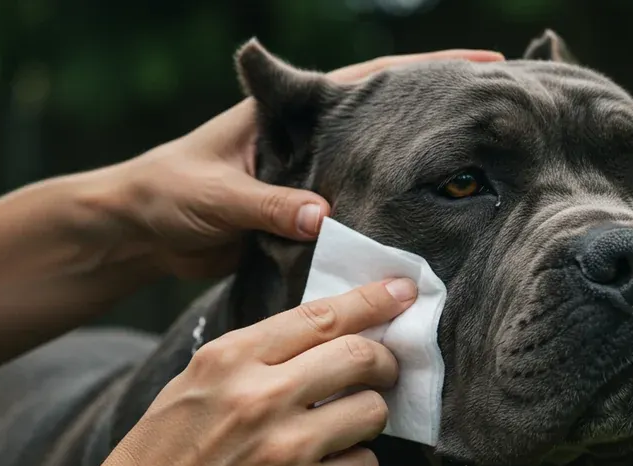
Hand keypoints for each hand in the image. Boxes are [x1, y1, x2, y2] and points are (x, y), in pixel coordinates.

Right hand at [76, 277, 417, 465]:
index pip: (322, 316)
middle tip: (382, 370)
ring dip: (367, 417)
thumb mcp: (195, 381)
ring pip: (372, 412)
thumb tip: (329, 332)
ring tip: (343, 427)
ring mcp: (286, 450)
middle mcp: (261, 398)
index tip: (401, 292)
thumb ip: (257, 354)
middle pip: (361, 357)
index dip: (372, 301)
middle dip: (383, 361)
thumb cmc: (163, 454)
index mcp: (230, 359)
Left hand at [102, 48, 503, 278]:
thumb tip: (323, 218)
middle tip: (496, 117)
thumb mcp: (213, 195)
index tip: (480, 65)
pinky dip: (383, 217)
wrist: (136, 232)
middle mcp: (307, 138)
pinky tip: (419, 232)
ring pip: (373, 168)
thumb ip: (267, 204)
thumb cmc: (165, 194)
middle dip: (436, 114)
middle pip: (382, 120)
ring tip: (476, 175)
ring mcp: (308, 176)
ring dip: (416, 170)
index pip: (366, 81)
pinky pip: (353, 212)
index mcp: (287, 112)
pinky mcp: (301, 215)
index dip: (423, 72)